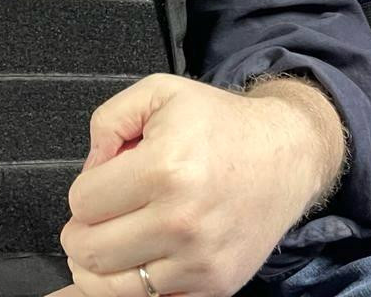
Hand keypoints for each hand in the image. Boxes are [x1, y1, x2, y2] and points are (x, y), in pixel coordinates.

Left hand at [59, 74, 343, 296]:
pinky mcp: (216, 285)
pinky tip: (141, 258)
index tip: (106, 180)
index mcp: (165, 167)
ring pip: (110, 288)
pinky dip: (136, 285)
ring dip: (101, 265)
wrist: (287, 154)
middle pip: (89, 250)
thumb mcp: (161, 93)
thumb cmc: (220, 123)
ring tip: (114, 239)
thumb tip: (89, 169)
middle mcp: (183, 219)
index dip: (86, 188)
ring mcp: (200, 259)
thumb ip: (109, 120)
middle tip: (101, 214)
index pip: (83, 202)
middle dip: (84, 230)